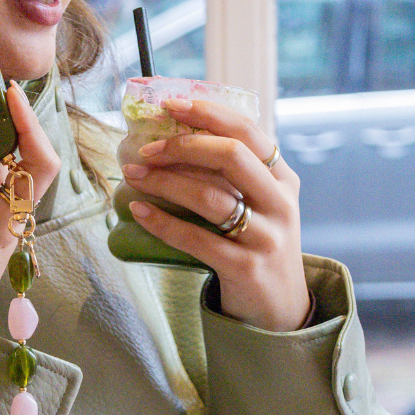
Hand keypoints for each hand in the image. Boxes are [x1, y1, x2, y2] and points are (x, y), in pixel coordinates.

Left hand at [121, 97, 309, 331]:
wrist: (278, 308)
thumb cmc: (255, 243)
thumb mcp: (257, 203)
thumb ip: (230, 174)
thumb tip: (168, 138)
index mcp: (281, 178)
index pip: (249, 132)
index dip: (209, 114)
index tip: (171, 105)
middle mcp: (280, 202)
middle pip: (232, 156)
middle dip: (183, 146)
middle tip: (145, 150)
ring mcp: (267, 236)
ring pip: (211, 198)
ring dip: (165, 183)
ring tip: (133, 176)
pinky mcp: (246, 267)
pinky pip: (197, 239)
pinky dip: (162, 222)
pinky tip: (139, 211)